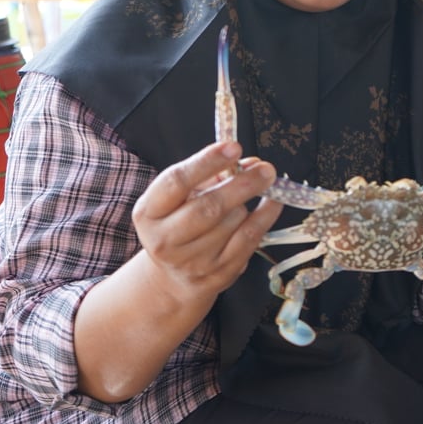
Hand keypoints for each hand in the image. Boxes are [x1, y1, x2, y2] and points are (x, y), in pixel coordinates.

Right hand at [132, 141, 280, 299]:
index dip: (206, 162)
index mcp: (149, 213)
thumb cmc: (180, 224)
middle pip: (208, 207)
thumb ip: (212, 176)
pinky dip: (266, 216)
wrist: (174, 276)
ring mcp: (192, 261)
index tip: (233, 147)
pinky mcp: (218, 274)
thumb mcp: (183, 197)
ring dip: (247, 202)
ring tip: (249, 193)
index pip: (176, 182)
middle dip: (242, 185)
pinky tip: (273, 202)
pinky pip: (249, 239)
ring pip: (232, 222)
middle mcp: (165, 240)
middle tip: (265, 169)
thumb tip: (250, 163)